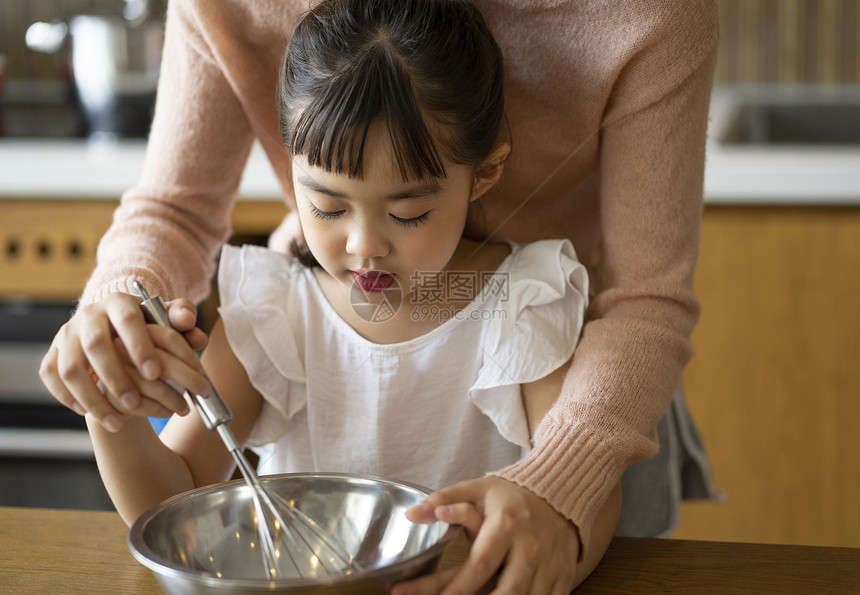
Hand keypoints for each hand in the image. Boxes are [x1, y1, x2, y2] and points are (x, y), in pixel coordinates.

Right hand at [40, 292, 209, 431]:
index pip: (128, 320)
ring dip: (92, 397)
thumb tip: (192, 328)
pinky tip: (89, 413)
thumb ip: (183, 319)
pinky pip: (52, 376)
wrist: (112, 326)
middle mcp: (89, 315)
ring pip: (70, 367)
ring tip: (116, 421)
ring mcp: (67, 335)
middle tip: (135, 403)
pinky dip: (67, 397)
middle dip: (116, 376)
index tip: (155, 373)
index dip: (140, 347)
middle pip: (96, 344)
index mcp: (119, 302)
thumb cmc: (146, 325)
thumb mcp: (166, 317)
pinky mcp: (53, 353)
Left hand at [392, 476, 580, 594]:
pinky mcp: (563, 576)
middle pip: (508, 590)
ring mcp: (549, 563)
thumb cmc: (511, 497)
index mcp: (506, 525)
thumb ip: (444, 499)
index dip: (458, 588)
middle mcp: (529, 546)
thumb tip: (411, 515)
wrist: (559, 496)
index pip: (480, 564)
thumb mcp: (477, 489)